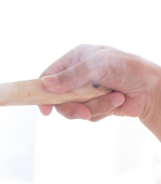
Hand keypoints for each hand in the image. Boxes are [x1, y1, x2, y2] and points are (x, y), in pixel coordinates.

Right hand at [39, 45, 160, 133]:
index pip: (49, 76)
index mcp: (76, 58)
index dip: (43, 92)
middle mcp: (78, 75)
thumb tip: (45, 84)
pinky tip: (116, 102)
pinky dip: (101, 111)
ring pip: (73, 109)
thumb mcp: (98, 66)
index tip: (45, 109)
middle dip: (73, 106)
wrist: (153, 89)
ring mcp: (85, 91)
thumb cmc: (129, 69)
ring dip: (94, 107)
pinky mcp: (93, 105)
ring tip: (113, 98)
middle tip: (84, 111)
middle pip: (58, 98)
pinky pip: (87, 115)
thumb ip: (72, 75)